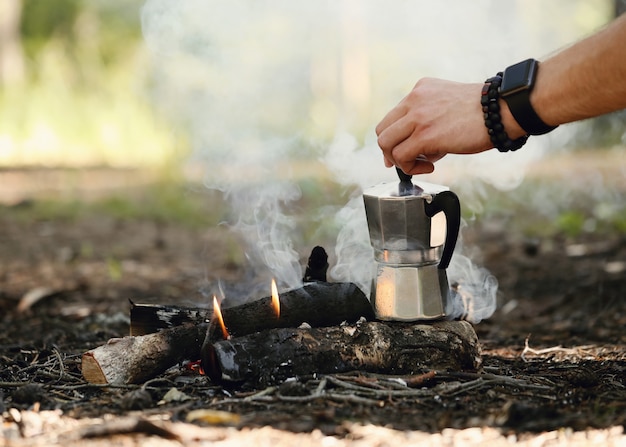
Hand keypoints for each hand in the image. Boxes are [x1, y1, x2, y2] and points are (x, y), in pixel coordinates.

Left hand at [375, 78, 494, 174]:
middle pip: (382, 130)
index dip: (394, 138)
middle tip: (407, 162)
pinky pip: (402, 156)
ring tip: (422, 163)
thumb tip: (418, 150)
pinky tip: (430, 166)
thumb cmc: (483, 112)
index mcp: (419, 91)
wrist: (502, 108)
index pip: (392, 117)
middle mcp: (414, 100)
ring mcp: (417, 117)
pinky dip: (411, 167)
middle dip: (391, 151)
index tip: (403, 151)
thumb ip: (429, 120)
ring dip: (400, 160)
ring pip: (386, 144)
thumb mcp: (448, 105)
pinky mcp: (425, 135)